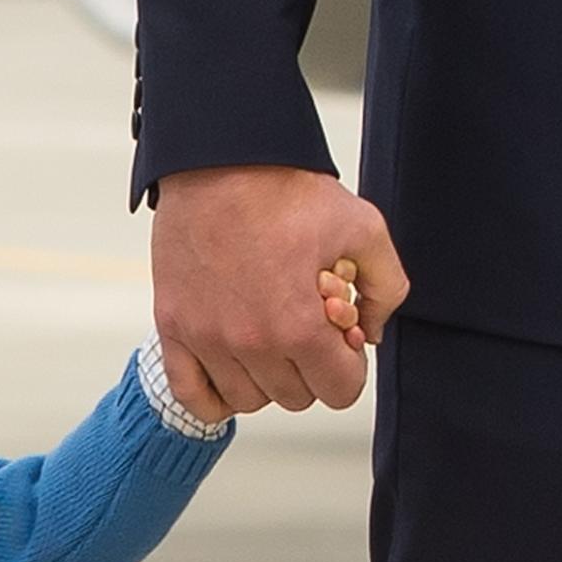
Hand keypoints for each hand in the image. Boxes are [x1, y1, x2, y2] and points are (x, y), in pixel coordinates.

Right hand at [152, 165, 408, 417]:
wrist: (218, 161)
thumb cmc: (283, 190)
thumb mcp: (363, 227)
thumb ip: (388, 287)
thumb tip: (373, 331)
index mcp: (298, 326)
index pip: (339, 391)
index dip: (348, 366)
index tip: (340, 340)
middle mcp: (249, 342)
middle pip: (295, 397)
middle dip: (309, 369)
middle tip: (305, 328)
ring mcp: (205, 339)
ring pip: (247, 400)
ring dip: (265, 378)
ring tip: (268, 337)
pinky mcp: (173, 327)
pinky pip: (191, 395)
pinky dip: (212, 396)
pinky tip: (230, 372)